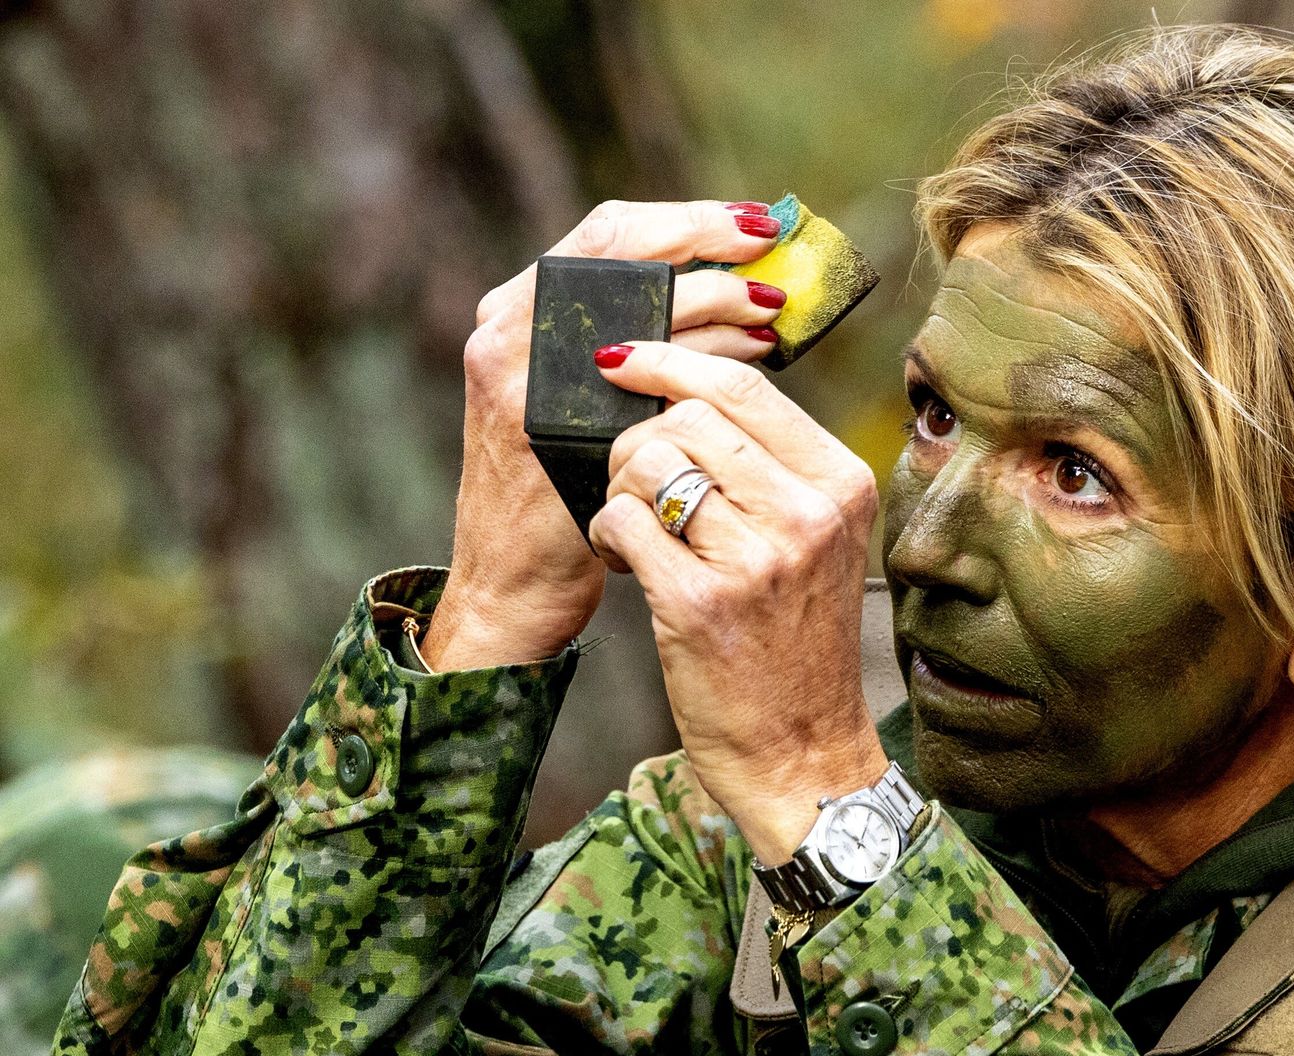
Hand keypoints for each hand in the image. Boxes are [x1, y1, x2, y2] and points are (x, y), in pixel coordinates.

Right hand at [423, 200, 790, 669]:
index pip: (606, 234)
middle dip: (704, 242)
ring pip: (633, 306)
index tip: (753, 222)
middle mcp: (508, 332)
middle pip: (617, 251)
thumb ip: (643, 344)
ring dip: (714, 300)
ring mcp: (521, 377)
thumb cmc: (568, 488)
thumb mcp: (592, 401)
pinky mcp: (544, 425)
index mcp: (519, 312)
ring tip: (770, 309)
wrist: (513, 584)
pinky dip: (702, 359)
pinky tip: (750, 366)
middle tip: (771, 248)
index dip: (684, 219)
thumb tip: (744, 296)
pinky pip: (641, 373)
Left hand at [587, 342, 887, 861]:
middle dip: (639, 440)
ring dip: (620, 489)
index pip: (743, 387)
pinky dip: (607, 535)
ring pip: (647, 463)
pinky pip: (621, 521)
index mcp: (841, 484)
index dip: (669, 361)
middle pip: (687, 417)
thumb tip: (685, 382)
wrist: (802, 751)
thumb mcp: (817, 540)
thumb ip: (773, 464)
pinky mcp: (701, 603)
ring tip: (637, 531)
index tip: (624, 360)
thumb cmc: (797, 641)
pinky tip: (629, 563)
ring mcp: (758, 559)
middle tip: (637, 485)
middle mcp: (808, 514)